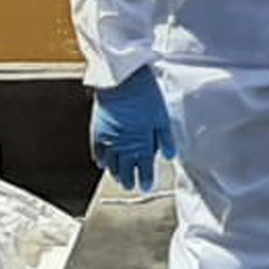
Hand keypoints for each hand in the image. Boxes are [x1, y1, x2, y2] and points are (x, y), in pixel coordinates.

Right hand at [90, 67, 176, 191]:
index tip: (147, 187)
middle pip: (126, 169)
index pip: (144, 167)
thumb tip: (170, 156)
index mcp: (142, 142)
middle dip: (129, 180)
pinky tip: (102, 164)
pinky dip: (101, 160)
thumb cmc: (145, 95)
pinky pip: (97, 152)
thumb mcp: (162, 117)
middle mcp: (124, 145)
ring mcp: (109, 139)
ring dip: (115, 173)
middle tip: (131, 187)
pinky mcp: (98, 131)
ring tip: (119, 179)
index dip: (146, 179)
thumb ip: (166, 139)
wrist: (123, 81)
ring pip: (111, 163)